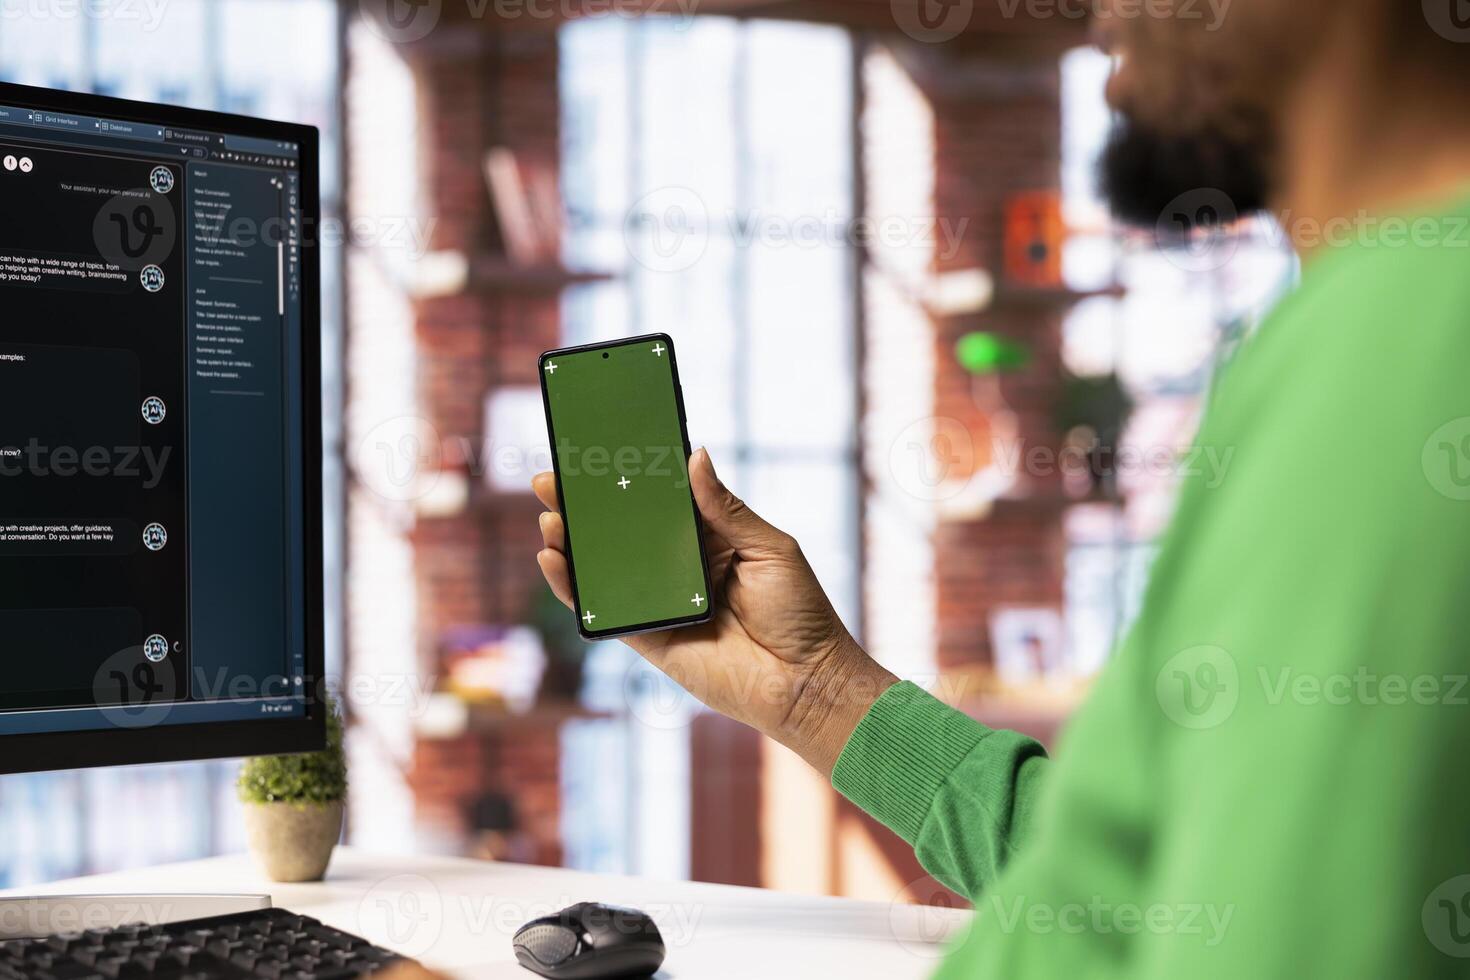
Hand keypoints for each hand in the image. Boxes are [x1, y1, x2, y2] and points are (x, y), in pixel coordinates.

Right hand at [533, 448, 896, 776]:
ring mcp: (660, 603)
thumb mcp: (769, 548)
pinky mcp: (647, 638)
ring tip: (549, 515)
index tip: (596, 452)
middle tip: (551, 478)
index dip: (628, 478)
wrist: (804, 681)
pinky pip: (602, 609)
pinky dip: (572, 587)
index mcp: (710, 540)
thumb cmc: (800, 612)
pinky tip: (553, 559)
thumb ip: (726, 508)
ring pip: (604, 569)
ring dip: (571, 542)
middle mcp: (679, 569)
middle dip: (585, 505)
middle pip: (622, 531)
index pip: (660, 502)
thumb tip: (695, 456)